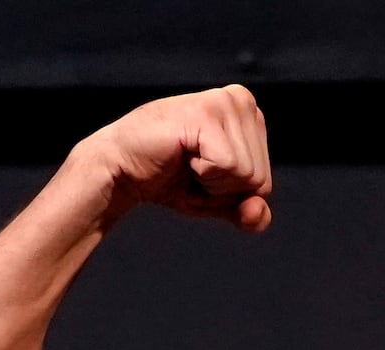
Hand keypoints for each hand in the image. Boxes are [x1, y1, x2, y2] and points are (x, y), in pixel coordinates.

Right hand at [75, 84, 272, 231]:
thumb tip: (258, 214)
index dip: (229, 193)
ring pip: (246, 174)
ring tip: (185, 159)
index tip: (200, 173)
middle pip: (258, 179)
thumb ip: (248, 213)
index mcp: (250, 116)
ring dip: (211, 182)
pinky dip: (204, 175)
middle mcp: (242, 101)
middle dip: (221, 189)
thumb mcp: (218, 202)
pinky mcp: (207, 112)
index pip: (263, 182)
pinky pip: (229, 167)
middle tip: (188, 168)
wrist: (121, 171)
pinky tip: (182, 155)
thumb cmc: (168, 179)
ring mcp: (225, 102)